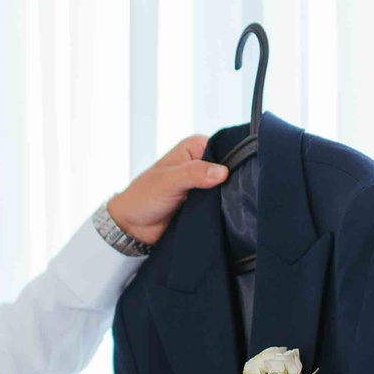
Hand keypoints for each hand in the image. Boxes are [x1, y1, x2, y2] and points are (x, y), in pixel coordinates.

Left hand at [106, 134, 227, 246]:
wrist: (132, 227)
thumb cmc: (143, 197)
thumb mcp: (169, 181)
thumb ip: (194, 173)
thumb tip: (222, 172)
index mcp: (193, 148)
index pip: (224, 146)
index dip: (233, 159)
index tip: (241, 173)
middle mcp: (201, 162)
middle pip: (228, 168)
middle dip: (232, 181)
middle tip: (236, 193)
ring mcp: (204, 184)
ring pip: (227, 188)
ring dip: (227, 197)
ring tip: (231, 205)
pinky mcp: (204, 202)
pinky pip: (221, 204)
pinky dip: (223, 209)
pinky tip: (228, 214)